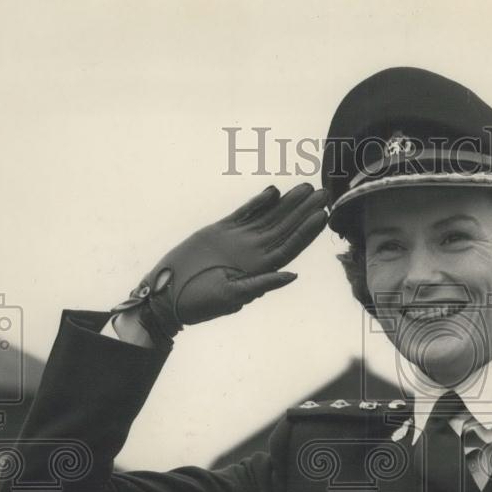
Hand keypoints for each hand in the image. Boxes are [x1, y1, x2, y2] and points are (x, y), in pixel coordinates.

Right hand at [120, 184, 328, 335]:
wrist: (168, 295)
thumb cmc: (200, 303)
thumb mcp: (232, 296)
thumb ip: (262, 284)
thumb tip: (292, 275)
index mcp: (260, 269)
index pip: (290, 247)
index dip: (307, 231)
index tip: (322, 215)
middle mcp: (253, 254)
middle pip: (284, 228)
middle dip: (303, 211)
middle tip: (322, 193)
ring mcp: (238, 241)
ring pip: (268, 217)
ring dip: (287, 203)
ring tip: (305, 187)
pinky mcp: (220, 231)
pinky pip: (244, 214)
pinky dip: (258, 202)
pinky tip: (274, 192)